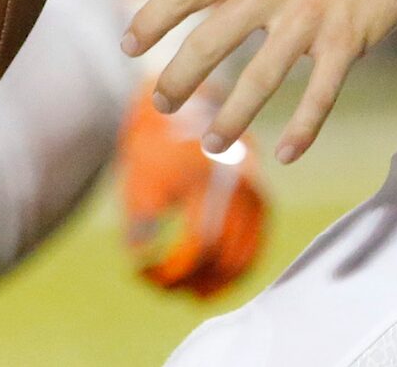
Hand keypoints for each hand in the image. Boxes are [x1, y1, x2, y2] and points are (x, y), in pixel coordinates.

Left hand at [119, 84, 266, 296]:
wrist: (179, 103)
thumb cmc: (152, 143)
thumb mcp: (138, 178)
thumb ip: (140, 221)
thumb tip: (143, 259)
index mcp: (208, 176)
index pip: (199, 244)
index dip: (171, 270)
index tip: (144, 274)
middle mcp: (239, 182)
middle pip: (225, 253)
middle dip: (193, 280)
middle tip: (167, 288)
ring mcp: (253, 185)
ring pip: (246, 250)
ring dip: (219, 280)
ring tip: (193, 293)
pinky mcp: (259, 190)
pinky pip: (257, 238)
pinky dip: (239, 264)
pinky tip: (216, 279)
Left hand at [126, 0, 396, 163]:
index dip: (151, 19)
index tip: (128, 45)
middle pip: (209, 44)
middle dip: (179, 80)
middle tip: (163, 104)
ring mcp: (309, 17)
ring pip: (259, 80)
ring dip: (231, 117)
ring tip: (212, 143)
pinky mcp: (348, 39)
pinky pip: (321, 94)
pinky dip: (303, 128)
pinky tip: (285, 152)